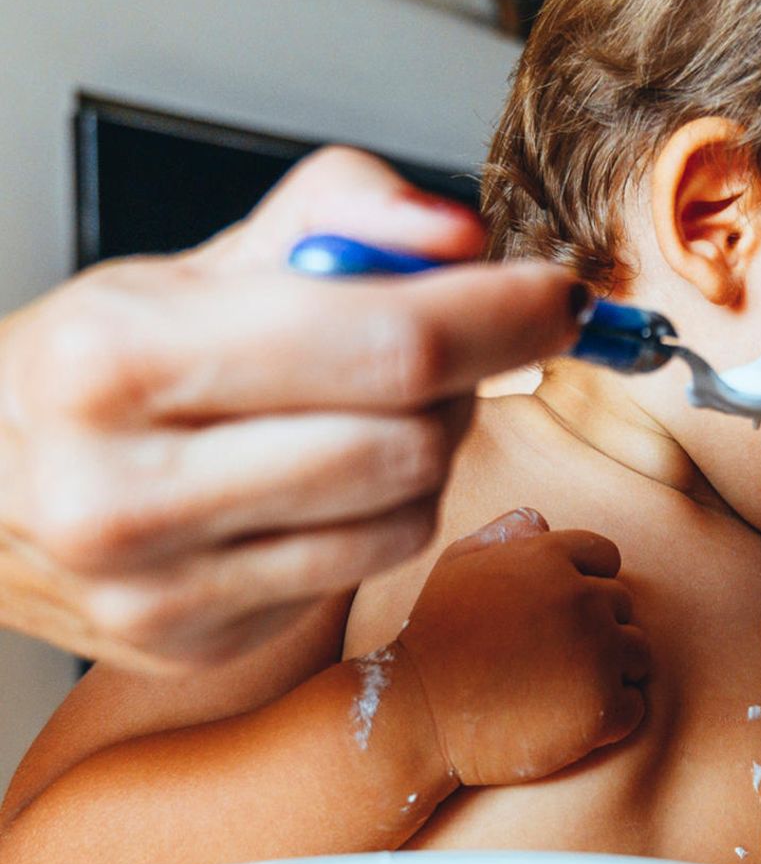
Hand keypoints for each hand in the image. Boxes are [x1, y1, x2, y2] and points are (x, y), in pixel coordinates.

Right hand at [0, 147, 589, 669]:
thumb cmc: (97, 368)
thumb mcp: (196, 262)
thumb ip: (335, 218)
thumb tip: (461, 238)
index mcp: (115, 360)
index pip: (385, 341)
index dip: (503, 316)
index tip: (559, 296)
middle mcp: (123, 491)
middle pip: (411, 439)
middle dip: (463, 381)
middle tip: (443, 349)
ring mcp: (158, 589)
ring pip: (406, 513)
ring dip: (429, 451)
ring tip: (371, 411)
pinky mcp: (194, 644)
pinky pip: (366, 567)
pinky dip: (384, 513)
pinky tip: (331, 480)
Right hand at [394, 509, 650, 785]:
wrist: (417, 715)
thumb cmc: (431, 640)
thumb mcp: (456, 566)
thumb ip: (502, 536)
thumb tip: (542, 522)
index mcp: (550, 558)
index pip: (605, 558)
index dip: (588, 584)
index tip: (561, 615)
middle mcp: (581, 598)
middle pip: (623, 606)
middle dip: (599, 628)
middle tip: (556, 659)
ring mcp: (596, 653)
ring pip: (639, 653)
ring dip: (614, 669)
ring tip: (568, 689)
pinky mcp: (601, 707)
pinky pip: (635, 706)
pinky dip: (613, 715)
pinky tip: (572, 720)